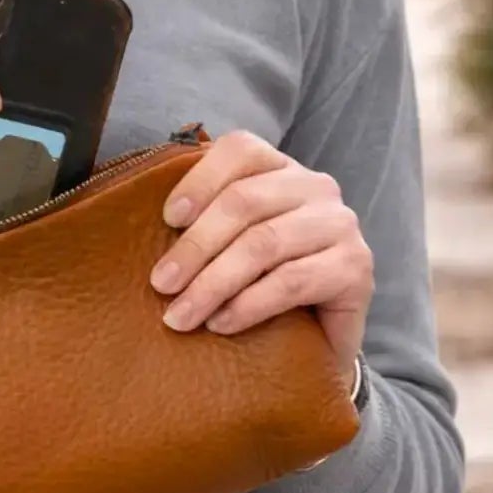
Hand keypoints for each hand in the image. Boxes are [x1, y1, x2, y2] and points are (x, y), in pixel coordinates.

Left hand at [150, 131, 371, 385]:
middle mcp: (316, 188)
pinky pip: (292, 282)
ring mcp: (340, 226)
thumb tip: (135, 228)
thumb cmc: (260, 288)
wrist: (319, 343)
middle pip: (245, 202)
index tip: (166, 219)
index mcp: (281, 170)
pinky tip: (221, 324)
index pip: (241, 150)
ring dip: (213, 283)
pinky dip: (249, 305)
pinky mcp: (356, 269)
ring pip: (264, 244)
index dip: (200, 180)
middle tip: (159, 286)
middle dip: (193, 246)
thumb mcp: (228, 249)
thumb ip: (200, 226)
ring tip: (180, 316)